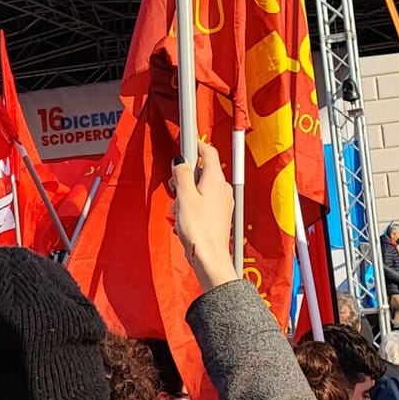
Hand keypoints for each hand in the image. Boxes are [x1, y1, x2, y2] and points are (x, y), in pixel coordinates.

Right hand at [170, 144, 238, 289]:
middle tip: (175, 185)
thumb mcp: (184, 197)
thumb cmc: (199, 230)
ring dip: (188, 192)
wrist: (210, 257)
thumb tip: (180, 161)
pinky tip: (185, 217)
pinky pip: (205, 200)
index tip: (185, 142)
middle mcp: (223, 188)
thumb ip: (181, 175)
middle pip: (203, 170)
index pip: (209, 151)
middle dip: (186, 175)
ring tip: (180, 207)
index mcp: (215, 180)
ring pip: (202, 186)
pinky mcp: (220, 214)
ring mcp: (223, 201)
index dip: (196, 144)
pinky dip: (193, 203)